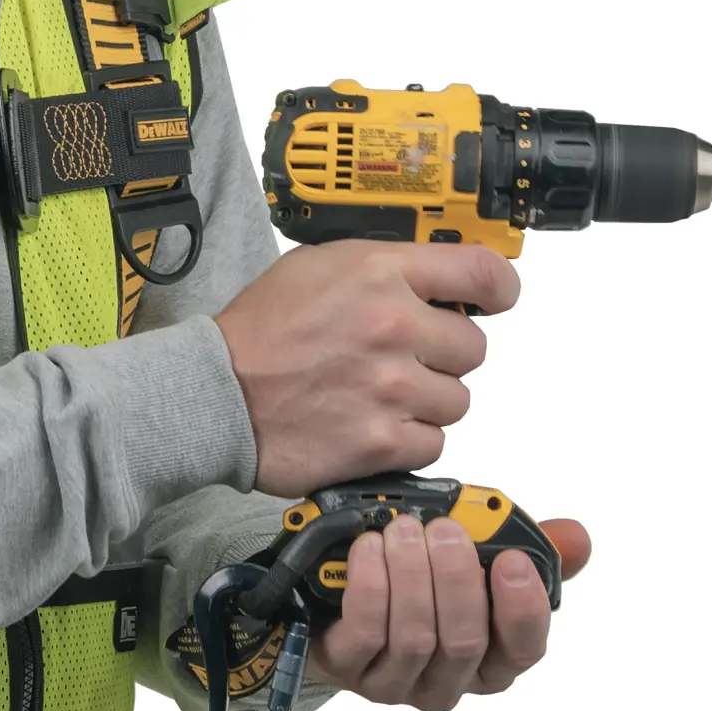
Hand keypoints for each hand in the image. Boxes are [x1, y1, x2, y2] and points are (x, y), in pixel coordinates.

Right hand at [215, 241, 518, 497]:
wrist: (213, 395)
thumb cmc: (257, 334)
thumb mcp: (316, 267)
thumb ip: (383, 269)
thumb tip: (435, 279)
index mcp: (381, 274)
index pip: (483, 273)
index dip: (498, 290)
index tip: (494, 301)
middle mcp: (393, 327)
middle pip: (473, 348)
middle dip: (442, 357)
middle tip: (401, 362)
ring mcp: (390, 389)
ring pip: (457, 400)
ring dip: (426, 403)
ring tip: (380, 398)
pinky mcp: (380, 442)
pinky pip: (433, 444)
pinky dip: (409, 441)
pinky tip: (373, 427)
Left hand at [310, 515, 591, 710]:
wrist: (338, 608)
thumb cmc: (420, 586)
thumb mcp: (478, 563)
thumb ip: (529, 551)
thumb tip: (575, 539)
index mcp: (490, 662)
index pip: (523, 650)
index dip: (523, 608)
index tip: (512, 560)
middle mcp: (447, 683)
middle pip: (464, 641)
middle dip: (457, 579)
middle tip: (447, 529)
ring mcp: (395, 684)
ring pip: (415, 637)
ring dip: (412, 575)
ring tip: (404, 528)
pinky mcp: (348, 670)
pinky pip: (366, 631)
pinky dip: (372, 584)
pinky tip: (370, 548)